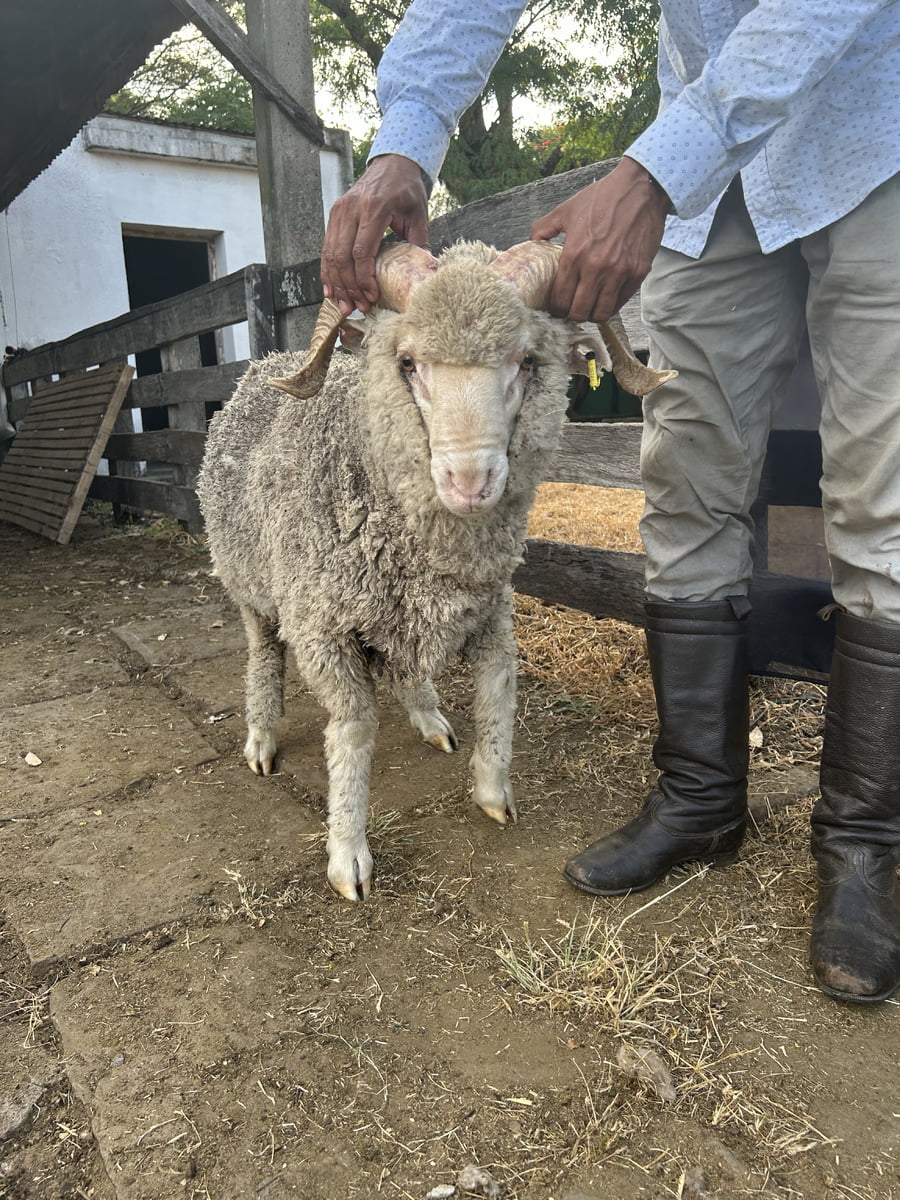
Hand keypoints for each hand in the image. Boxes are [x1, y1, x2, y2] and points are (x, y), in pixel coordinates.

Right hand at [321, 154, 429, 314]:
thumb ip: (419, 243)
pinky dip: (327, 271)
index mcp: (374, 209)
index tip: (371, 296)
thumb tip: (424, 274)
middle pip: (343, 256)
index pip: (362, 251)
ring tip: (345, 305)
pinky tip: (331, 289)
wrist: (392, 164)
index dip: (364, 278)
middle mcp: (351, 209)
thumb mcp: (419, 214)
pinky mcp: (334, 215)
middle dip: (349, 287)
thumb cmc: (406, 189)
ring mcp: (340, 211)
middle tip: (359, 306)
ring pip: (331, 254)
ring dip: (337, 283)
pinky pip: (326, 248)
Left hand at [530, 157, 671, 323]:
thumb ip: (544, 227)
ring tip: (589, 306)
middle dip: (572, 314)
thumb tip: (532, 241)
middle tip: (572, 309)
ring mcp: (619, 273)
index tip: (556, 307)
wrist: (640, 189)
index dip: (556, 308)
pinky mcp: (638, 273)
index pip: (560, 299)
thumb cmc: (603, 197)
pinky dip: (611, 305)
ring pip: (601, 313)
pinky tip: (605, 298)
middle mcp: (596, 268)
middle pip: (579, 312)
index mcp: (574, 254)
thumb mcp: (567, 210)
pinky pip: (620, 302)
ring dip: (592, 313)